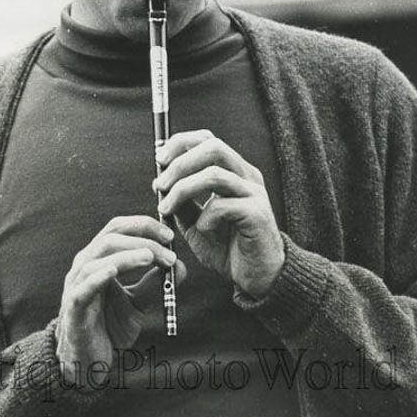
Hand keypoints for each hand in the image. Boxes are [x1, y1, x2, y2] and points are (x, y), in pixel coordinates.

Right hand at [56, 215, 186, 383]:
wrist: (89, 360)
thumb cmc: (110, 327)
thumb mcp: (138, 303)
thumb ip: (155, 284)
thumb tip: (181, 266)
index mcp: (99, 259)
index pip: (118, 228)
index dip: (143, 226)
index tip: (170, 236)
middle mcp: (85, 266)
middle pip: (110, 237)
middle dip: (142, 238)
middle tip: (168, 249)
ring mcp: (76, 285)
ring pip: (98, 258)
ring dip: (127, 254)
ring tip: (151, 256)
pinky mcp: (74, 307)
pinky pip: (84, 287)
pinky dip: (99, 276)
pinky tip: (114, 271)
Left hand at [154, 130, 283, 299]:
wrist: (257, 276)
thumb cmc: (229, 248)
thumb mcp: (196, 222)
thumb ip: (182, 202)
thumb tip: (160, 183)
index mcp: (234, 171)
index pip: (208, 140)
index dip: (181, 144)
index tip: (159, 160)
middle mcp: (246, 176)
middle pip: (213, 147)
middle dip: (180, 163)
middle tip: (160, 184)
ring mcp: (254, 193)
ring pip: (215, 174)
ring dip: (183, 189)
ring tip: (168, 208)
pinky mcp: (257, 214)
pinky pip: (223, 205)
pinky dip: (204, 216)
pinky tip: (202, 229)